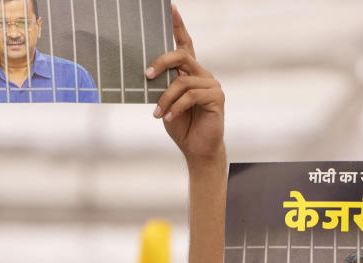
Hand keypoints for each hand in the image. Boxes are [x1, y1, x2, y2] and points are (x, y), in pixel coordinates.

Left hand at [145, 4, 223, 162]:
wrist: (197, 149)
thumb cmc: (181, 125)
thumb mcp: (165, 102)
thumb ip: (162, 85)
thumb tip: (147, 72)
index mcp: (190, 73)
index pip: (185, 44)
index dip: (178, 26)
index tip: (170, 8)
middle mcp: (203, 74)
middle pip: (181, 56)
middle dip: (161, 62)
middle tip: (146, 75)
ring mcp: (211, 85)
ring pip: (182, 81)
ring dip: (165, 98)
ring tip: (157, 114)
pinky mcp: (216, 98)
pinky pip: (190, 96)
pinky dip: (175, 108)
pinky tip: (168, 118)